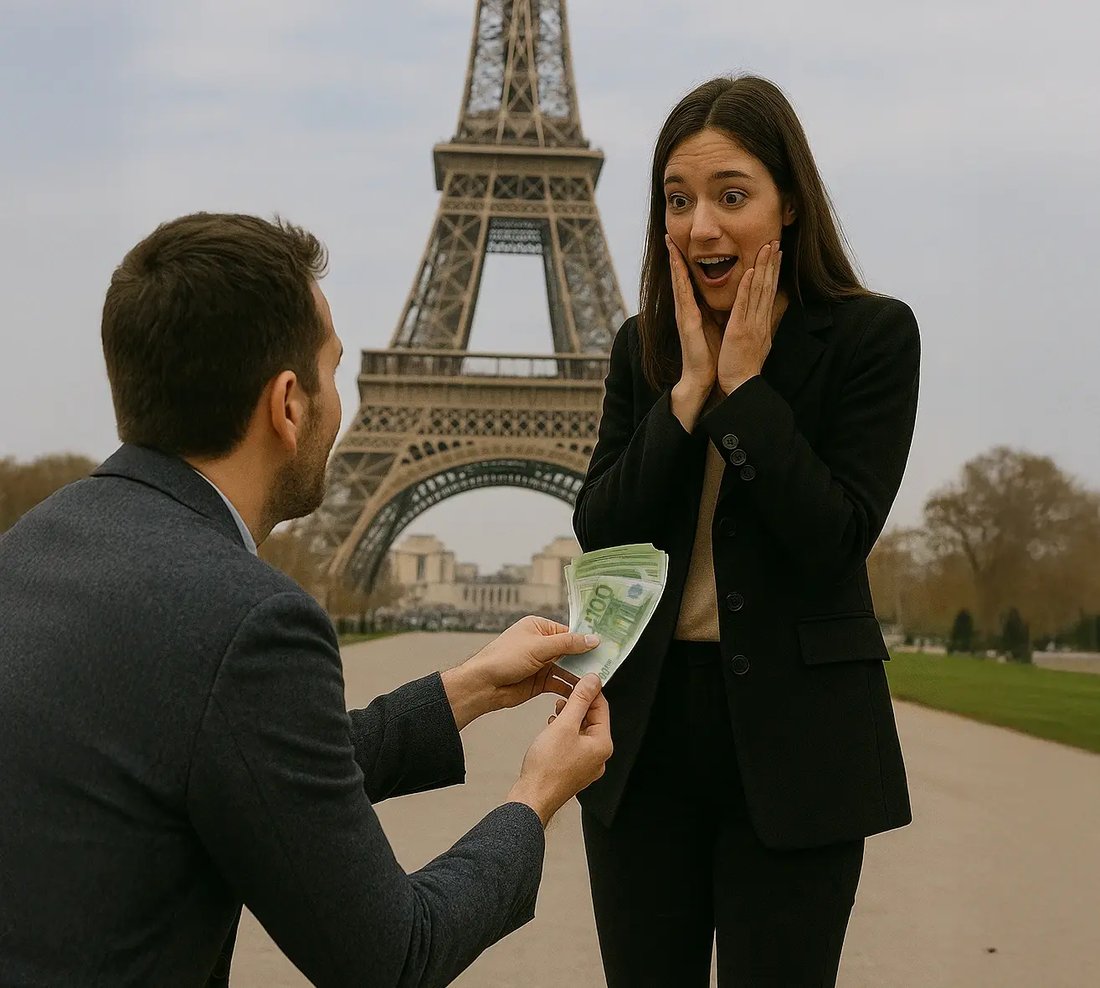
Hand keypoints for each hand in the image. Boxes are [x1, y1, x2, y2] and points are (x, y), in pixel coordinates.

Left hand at [442, 616, 597, 728]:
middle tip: (605, 666)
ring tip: (596, 681)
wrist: (483, 686)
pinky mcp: (540, 681)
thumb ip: (567, 644)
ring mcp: (541, 663)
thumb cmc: (503, 659)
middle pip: (570, 651)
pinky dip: (570, 687)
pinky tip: (582, 692)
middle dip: (585, 659)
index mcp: (538, 627)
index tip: (604, 647)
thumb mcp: (538, 647)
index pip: (569, 632)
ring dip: (579, 675)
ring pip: (567, 668)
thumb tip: (592, 639)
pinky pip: (560, 682)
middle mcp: (541, 644)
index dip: (586, 641)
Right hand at [507, 674, 612, 825]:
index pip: (602, 708)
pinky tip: (552, 728)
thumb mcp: (564, 725)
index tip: (579, 680)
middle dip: (578, 705)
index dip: (589, 691)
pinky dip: (564, 732)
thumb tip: (592, 681)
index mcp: (602, 745)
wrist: (531, 798)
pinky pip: (573, 744)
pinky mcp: (572, 770)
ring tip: (556, 710)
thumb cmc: (546, 768)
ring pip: (581, 732)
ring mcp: (586, 765)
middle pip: (592, 720)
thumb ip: (579, 700)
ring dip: (569, 718)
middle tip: (564, 694)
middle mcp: (598, 757)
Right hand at [665, 235, 721, 396]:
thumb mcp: (718, 326)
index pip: (690, 280)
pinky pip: (683, 294)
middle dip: (675, 255)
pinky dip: (680, 277)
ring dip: (674, 261)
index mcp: (695, 309)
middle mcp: (686, 309)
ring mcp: (684, 314)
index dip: (686, 261)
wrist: (704, 377)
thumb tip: (731, 298)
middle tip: (669, 234)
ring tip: (670, 242)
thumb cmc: (712, 354)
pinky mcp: (686, 320)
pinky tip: (679, 263)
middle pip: (680, 276)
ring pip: (678, 280)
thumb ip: (719, 311)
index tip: (683, 242)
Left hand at [716, 240, 782, 393]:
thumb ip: (759, 327)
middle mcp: (760, 321)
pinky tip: (751, 271)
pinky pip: (745, 305)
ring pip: (760, 291)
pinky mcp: (739, 330)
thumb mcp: (755, 343)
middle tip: (776, 241)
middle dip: (773, 263)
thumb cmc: (743, 367)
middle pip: (769, 287)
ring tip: (767, 247)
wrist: (740, 385)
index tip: (777, 254)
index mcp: (762, 323)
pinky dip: (748, 287)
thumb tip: (764, 317)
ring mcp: (751, 324)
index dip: (774, 272)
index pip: (770, 293)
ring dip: (764, 267)